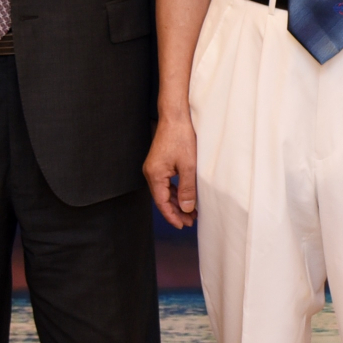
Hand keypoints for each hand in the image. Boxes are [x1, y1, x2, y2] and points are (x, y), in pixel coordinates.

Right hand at [145, 114, 198, 228]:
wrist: (175, 117)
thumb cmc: (181, 138)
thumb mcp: (188, 166)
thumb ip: (187, 189)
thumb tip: (187, 209)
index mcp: (155, 175)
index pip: (162, 203)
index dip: (172, 216)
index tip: (182, 226)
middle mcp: (151, 173)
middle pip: (163, 199)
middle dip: (176, 212)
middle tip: (191, 221)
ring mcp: (154, 168)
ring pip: (165, 192)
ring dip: (177, 202)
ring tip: (191, 212)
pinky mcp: (159, 164)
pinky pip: (166, 183)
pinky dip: (176, 192)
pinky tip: (186, 197)